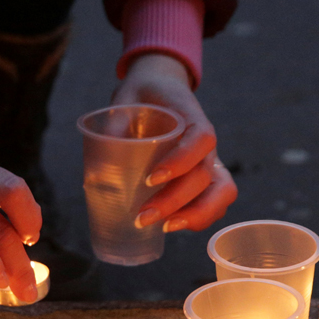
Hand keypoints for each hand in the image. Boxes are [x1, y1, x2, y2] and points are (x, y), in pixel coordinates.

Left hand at [111, 53, 236, 232]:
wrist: (158, 89)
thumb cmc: (141, 96)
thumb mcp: (124, 101)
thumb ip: (113, 129)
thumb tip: (97, 174)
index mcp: (191, 118)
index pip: (200, 139)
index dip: (181, 161)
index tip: (150, 178)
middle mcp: (206, 143)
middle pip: (206, 176)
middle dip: (176, 201)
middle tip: (142, 217)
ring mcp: (210, 161)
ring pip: (221, 192)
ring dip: (195, 215)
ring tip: (163, 229)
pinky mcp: (205, 178)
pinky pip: (216, 202)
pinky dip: (199, 218)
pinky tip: (171, 226)